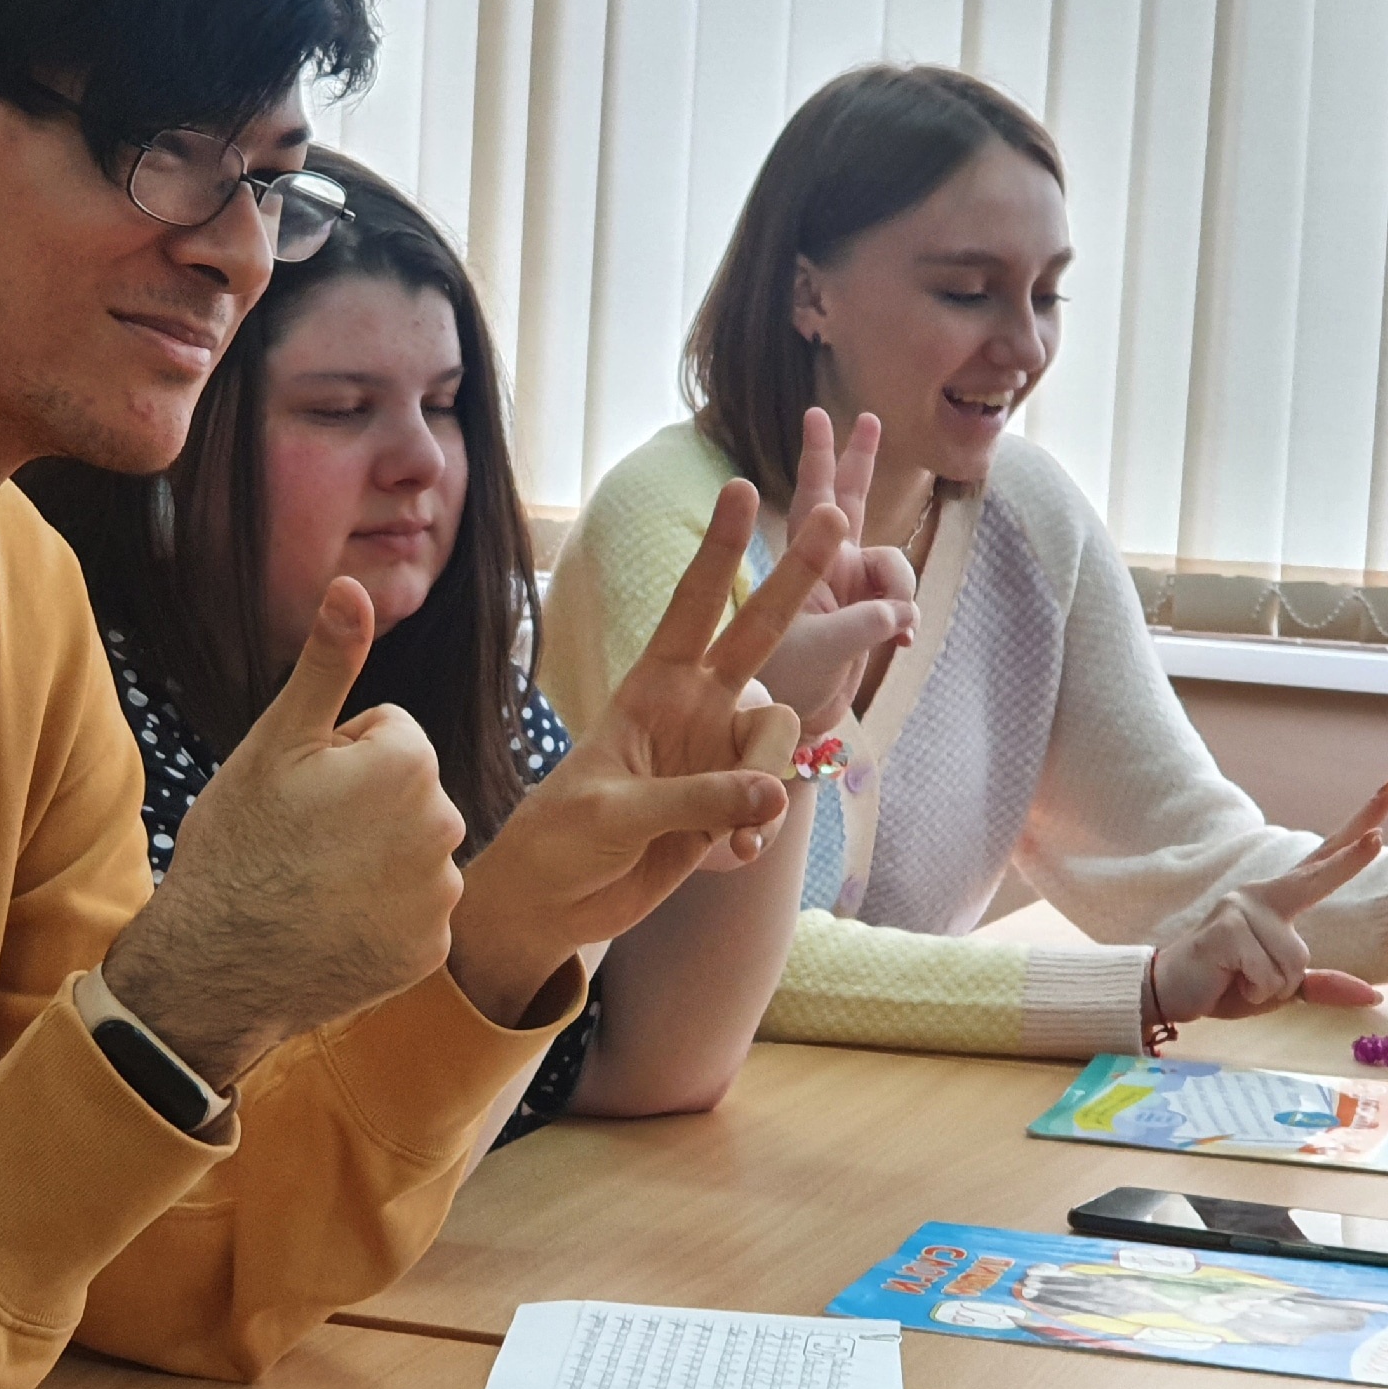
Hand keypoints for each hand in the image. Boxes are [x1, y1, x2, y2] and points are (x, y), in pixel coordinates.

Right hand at [101, 578, 465, 1086]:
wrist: (214, 966)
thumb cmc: (237, 844)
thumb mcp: (274, 742)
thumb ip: (327, 662)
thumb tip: (353, 585)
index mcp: (410, 762)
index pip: (386, 732)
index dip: (334, 757)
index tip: (297, 793)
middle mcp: (445, 825)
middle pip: (404, 792)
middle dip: (361, 805)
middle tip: (299, 839)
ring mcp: (440, 895)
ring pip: (409, 851)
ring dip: (373, 860)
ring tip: (310, 884)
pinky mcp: (430, 951)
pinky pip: (412, 913)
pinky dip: (378, 918)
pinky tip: (330, 926)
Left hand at [450, 480, 844, 1018]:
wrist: (557, 899)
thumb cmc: (563, 838)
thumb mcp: (616, 812)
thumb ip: (695, 798)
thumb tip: (771, 794)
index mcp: (652, 687)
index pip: (692, 607)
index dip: (719, 552)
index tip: (742, 489)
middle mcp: (694, 709)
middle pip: (756, 632)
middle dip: (792, 577)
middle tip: (830, 518)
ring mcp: (716, 755)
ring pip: (777, 739)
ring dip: (764, 782)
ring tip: (722, 833)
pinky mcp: (730, 806)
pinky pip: (772, 805)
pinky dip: (756, 833)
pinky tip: (722, 856)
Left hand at [753, 408, 919, 732]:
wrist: (790, 729)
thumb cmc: (783, 687)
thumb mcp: (821, 649)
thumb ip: (866, 621)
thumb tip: (904, 610)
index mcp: (801, 565)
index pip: (811, 499)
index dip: (817, 458)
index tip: (815, 413)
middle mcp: (825, 568)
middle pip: (849, 502)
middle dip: (859, 461)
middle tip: (869, 417)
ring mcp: (850, 592)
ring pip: (894, 565)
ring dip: (901, 589)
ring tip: (892, 628)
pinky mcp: (869, 620)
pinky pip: (903, 603)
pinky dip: (906, 619)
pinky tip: (900, 641)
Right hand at [1146, 786, 1387, 1025]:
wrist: (1170, 994)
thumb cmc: (1227, 983)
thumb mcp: (1282, 988)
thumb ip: (1324, 986)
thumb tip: (1375, 995)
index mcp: (1277, 902)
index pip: (1324, 862)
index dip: (1356, 833)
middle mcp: (1260, 895)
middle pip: (1318, 874)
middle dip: (1356, 853)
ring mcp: (1241, 907)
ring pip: (1294, 963)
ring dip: (1273, 989)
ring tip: (1240, 981)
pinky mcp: (1226, 929)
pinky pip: (1270, 977)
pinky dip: (1256, 993)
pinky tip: (1229, 981)